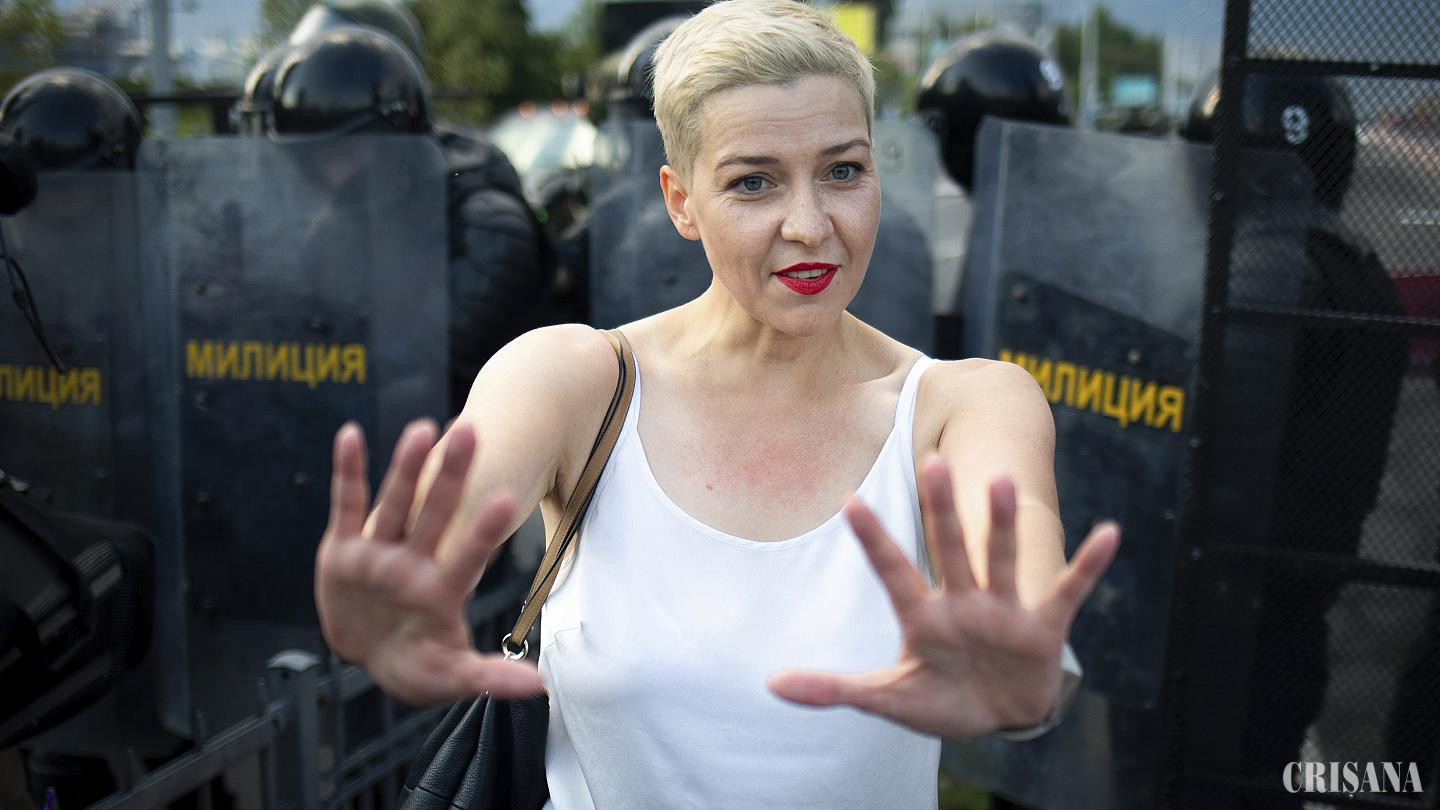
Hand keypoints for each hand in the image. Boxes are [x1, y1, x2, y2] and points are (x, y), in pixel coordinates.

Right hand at [315, 420, 543, 704]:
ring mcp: (380, 552)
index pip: (468, 556)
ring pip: (396, 502)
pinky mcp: (345, 549)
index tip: (508, 500)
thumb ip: (488, 678)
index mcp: (442, 590)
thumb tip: (539, 686)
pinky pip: (348, 505)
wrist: (369, 655)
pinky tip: (351, 435)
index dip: (484, 531)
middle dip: (451, 475)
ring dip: (406, 466)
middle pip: (435, 513)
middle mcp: (413, 562)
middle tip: (470, 430)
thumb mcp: (449, 677)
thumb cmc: (415, 664)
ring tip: (423, 429)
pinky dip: (348, 471)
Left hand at [767, 456, 1118, 737]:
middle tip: (931, 462)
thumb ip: (834, 689)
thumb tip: (771, 684)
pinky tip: (1108, 534)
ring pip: (1003, 559)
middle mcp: (963, 602)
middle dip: (941, 510)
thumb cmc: (939, 699)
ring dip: (1004, 524)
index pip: (892, 570)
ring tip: (1003, 479)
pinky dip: (1087, 565)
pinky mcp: (1043, 628)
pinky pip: (1068, 590)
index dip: (872, 540)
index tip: (847, 501)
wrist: (998, 716)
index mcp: (922, 616)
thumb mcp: (886, 699)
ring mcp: (1004, 611)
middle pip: (949, 548)